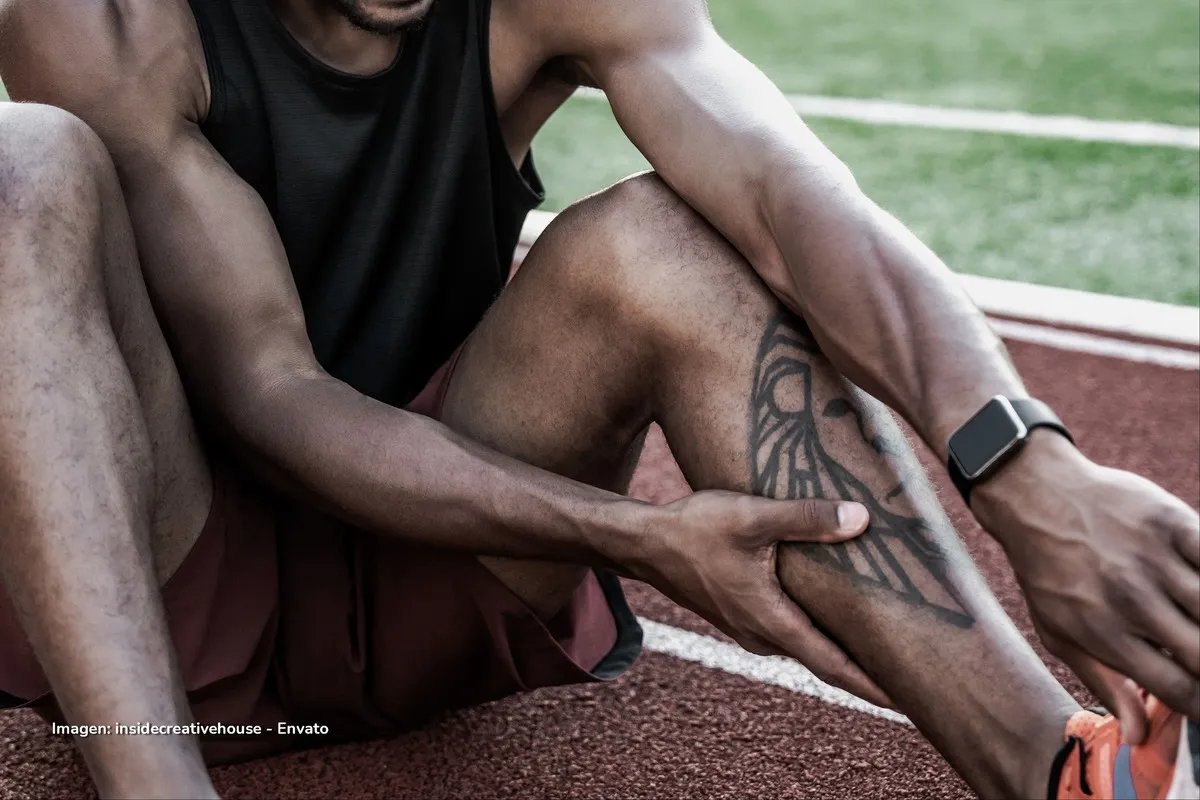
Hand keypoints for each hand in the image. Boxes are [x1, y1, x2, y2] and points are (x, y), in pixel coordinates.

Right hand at [631, 490, 891, 708]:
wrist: (643, 544)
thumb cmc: (693, 531)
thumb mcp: (752, 517)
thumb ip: (806, 518)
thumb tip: (860, 518)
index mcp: (770, 620)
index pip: (832, 664)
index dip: (872, 685)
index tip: (909, 702)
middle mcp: (762, 634)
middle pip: (824, 661)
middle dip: (866, 669)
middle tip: (910, 672)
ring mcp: (749, 628)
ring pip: (805, 646)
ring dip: (839, 648)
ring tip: (880, 643)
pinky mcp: (740, 615)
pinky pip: (788, 632)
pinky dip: (816, 631)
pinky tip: (831, 611)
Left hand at [973, 432, 1199, 742]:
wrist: (1035, 497)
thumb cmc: (1047, 572)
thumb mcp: (1059, 633)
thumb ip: (1105, 683)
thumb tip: (1138, 736)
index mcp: (1104, 632)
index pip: (1178, 688)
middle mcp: (1132, 599)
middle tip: (1197, 661)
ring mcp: (1154, 559)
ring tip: (1194, 624)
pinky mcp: (1172, 522)